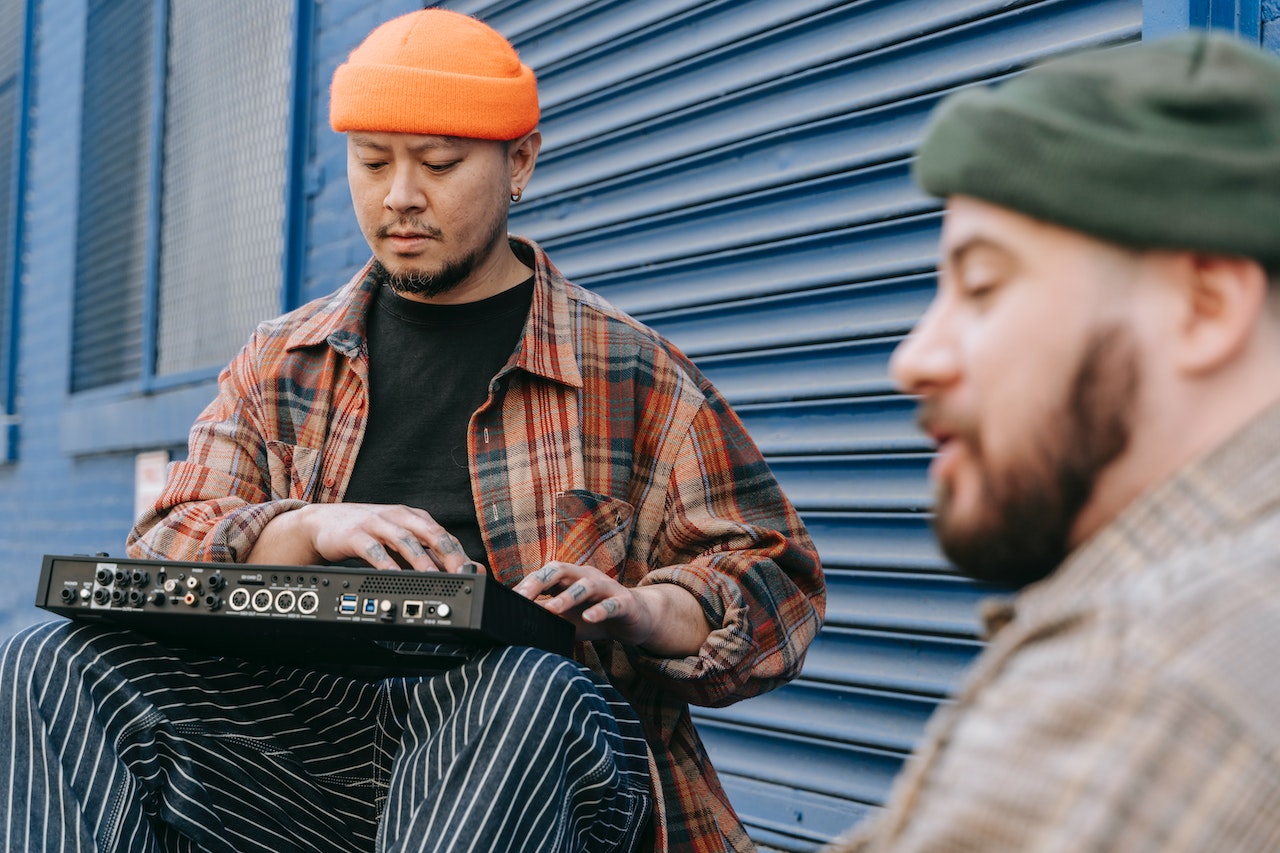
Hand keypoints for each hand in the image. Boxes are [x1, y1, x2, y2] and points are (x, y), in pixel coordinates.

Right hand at [251, 503, 484, 572]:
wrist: (324, 523)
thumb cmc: (369, 533)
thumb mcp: (401, 542)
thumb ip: (428, 557)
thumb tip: (462, 571)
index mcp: (414, 518)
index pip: (443, 535)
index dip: (460, 554)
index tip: (473, 573)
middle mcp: (399, 517)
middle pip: (430, 533)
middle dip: (447, 553)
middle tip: (461, 573)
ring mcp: (377, 524)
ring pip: (404, 540)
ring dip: (420, 559)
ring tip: (433, 576)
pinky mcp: (355, 534)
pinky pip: (373, 549)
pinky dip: (385, 563)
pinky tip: (394, 576)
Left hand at [513, 562, 711, 656]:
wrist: (635, 619)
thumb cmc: (593, 616)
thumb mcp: (565, 617)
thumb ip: (543, 615)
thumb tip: (512, 621)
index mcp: (569, 578)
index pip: (544, 575)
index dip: (526, 584)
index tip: (507, 599)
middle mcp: (586, 577)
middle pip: (561, 570)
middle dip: (540, 582)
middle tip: (522, 598)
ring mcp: (607, 587)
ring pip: (586, 585)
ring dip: (568, 596)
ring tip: (553, 609)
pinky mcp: (625, 602)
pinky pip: (612, 604)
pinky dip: (600, 610)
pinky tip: (590, 618)